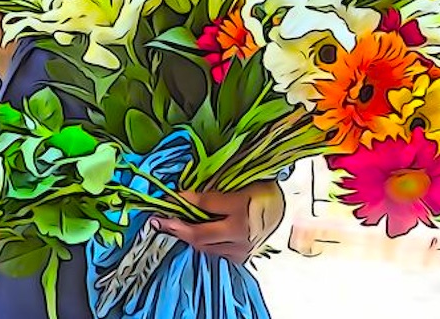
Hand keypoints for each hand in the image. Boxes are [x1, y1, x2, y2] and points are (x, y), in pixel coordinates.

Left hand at [149, 180, 285, 264]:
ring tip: (168, 226)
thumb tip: (183, 195)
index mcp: (242, 207)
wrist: (282, 213)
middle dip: (175, 227)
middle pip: (199, 234)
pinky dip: (199, 243)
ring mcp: (240, 248)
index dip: (185, 200)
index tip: (168, 197)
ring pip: (203, 246)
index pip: (206, 204)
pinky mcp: (239, 257)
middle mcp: (241, 232)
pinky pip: (212, 252)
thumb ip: (213, 190)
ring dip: (185, 236)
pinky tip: (189, 234)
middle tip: (156, 221)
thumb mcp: (240, 183)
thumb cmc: (259, 193)